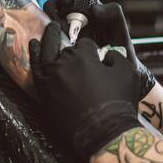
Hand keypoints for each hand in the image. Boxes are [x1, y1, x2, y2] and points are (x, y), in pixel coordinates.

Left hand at [28, 21, 143, 160]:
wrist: (104, 134)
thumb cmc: (119, 103)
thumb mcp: (128, 72)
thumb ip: (116, 56)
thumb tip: (106, 54)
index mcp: (83, 56)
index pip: (84, 43)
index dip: (90, 47)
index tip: (93, 52)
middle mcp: (63, 64)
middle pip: (60, 44)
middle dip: (61, 35)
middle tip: (59, 27)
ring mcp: (50, 79)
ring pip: (44, 53)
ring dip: (46, 41)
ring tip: (47, 33)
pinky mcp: (43, 94)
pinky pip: (35, 70)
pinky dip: (34, 57)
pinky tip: (34, 49)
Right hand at [42, 0, 156, 99]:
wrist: (116, 78)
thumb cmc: (119, 52)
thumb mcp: (120, 32)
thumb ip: (114, 15)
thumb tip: (95, 8)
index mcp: (85, 7)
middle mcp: (70, 17)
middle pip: (52, 4)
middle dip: (54, 9)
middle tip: (61, 21)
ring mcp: (60, 33)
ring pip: (45, 22)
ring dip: (51, 27)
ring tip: (65, 39)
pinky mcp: (54, 49)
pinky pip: (43, 41)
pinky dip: (46, 42)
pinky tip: (57, 49)